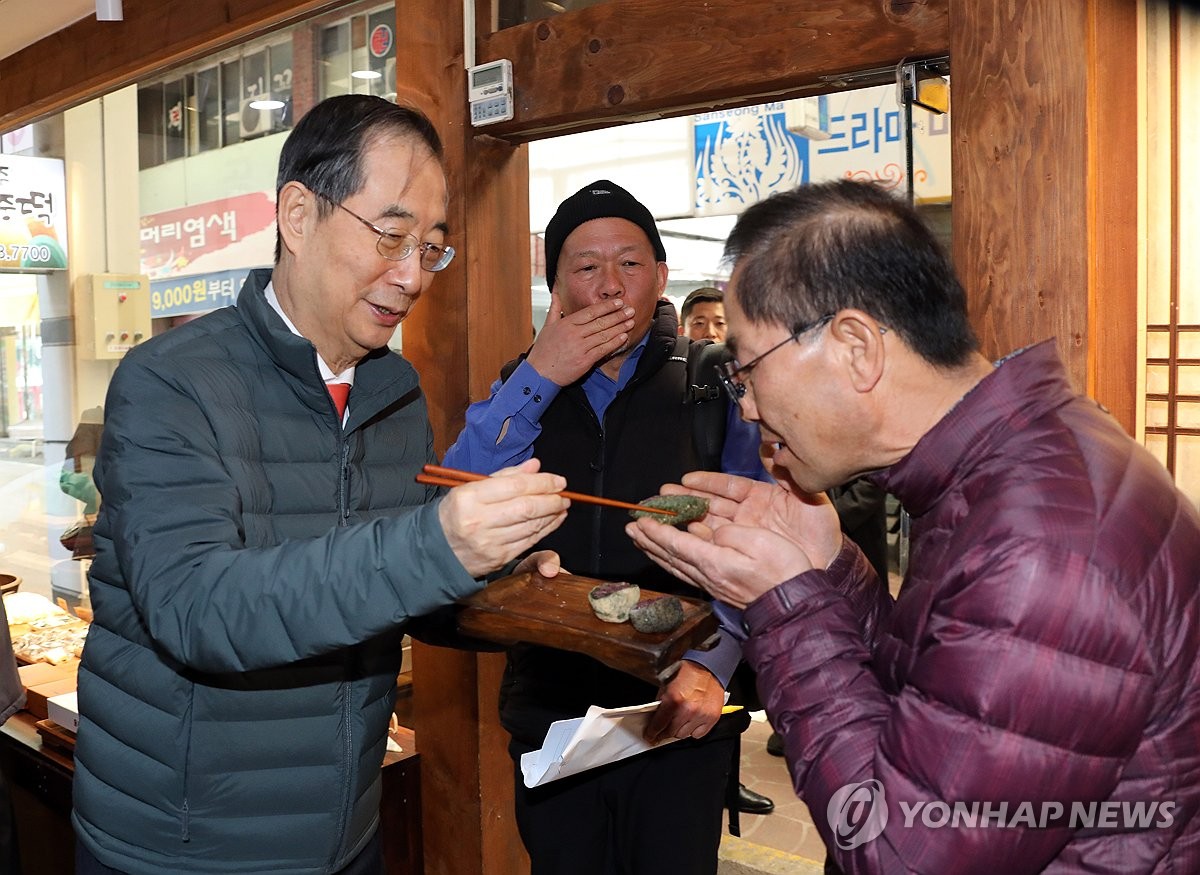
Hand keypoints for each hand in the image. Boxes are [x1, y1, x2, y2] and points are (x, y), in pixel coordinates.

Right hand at [438, 459, 568, 577]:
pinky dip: (546, 529)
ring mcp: (489, 542)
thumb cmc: (457, 512)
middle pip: (527, 507)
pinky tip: (554, 520)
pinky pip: (529, 541)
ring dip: (552, 514)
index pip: (515, 486)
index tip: (558, 480)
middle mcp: (479, 520)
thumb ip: (505, 476)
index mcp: (470, 497)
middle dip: (552, 499)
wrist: (438, 549)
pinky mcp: (498, 558)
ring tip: (561, 505)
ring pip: (531, 526)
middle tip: (564, 494)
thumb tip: (534, 466)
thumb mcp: (471, 488)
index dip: (542, 482)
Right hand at [525, 293, 635, 384]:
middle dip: (617, 315)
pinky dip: (614, 343)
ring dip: (619, 328)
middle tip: (630, 310)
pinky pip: (603, 350)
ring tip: (631, 322)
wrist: (538, 374)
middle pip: (600, 322)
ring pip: (604, 335)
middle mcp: (574, 334)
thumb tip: (555, 291)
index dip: (606, 307)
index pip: (590, 312)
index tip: (618, 303)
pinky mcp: (584, 361)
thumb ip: (555, 308)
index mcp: (566, 323)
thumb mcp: (547, 326)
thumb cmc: (542, 351)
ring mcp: (580, 347)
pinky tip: (623, 337)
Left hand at [624, 472, 841, 607]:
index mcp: (715, 561)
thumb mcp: (759, 542)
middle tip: (630, 527)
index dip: (656, 531)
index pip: (677, 543)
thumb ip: (731, 533)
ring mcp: (713, 582)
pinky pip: (687, 571)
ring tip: (641, 540)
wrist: (795, 605)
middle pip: (670, 554)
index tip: (639, 521)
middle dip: (649, 540)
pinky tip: (668, 555)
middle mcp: (708, 574)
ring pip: (676, 564)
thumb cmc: (784, 571)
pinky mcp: (719, 586)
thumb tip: (713, 532)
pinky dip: (672, 560)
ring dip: (656, 550)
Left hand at [644, 661, 724, 743]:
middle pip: (671, 733)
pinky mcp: (712, 718)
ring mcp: (701, 715)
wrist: (709, 667)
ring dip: (679, 730)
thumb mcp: (667, 685)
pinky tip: (692, 720)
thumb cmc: (689, 673)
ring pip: (684, 735)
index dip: (652, 733)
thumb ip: (661, 704)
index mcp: (673, 700)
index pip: (658, 725)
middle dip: (665, 732)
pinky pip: (698, 734)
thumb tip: (655, 719)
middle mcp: (687, 710)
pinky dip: (693, 730)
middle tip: (663, 729)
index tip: (650, 736)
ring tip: (680, 719)